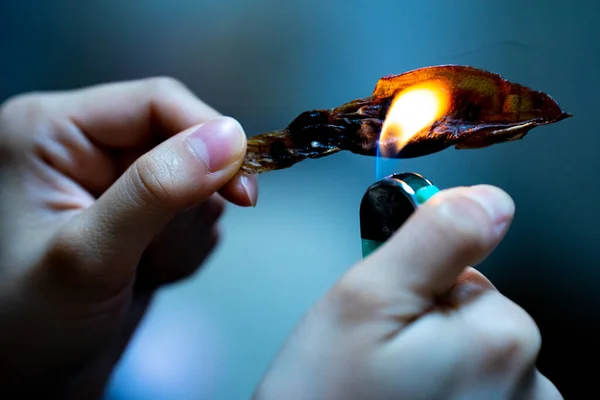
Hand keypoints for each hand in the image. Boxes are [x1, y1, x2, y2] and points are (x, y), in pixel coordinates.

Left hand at [0, 78, 257, 396]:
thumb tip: (231, 138)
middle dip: (185, 206)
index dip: (209, 137)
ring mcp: (114, 179)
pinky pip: (196, 213)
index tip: (244, 191)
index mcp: (51, 130)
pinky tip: (148, 274)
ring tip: (142, 270)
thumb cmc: (31, 325)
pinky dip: (184, 249)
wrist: (31, 382)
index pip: (156, 102)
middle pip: (183, 142)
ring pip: (197, 181)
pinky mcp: (139, 211)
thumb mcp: (89, 256)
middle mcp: (83, 143)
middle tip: (152, 254)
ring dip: (183, 234)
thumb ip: (156, 190)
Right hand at [254, 185, 561, 399]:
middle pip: (469, 315)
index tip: (384, 313)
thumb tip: (490, 200)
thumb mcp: (367, 299)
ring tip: (381, 390)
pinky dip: (436, 390)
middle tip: (374, 358)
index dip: (416, 285)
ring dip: (427, 363)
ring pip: (465, 354)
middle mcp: (525, 388)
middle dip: (421, 325)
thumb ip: (435, 240)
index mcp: (501, 341)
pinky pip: (468, 388)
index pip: (468, 273)